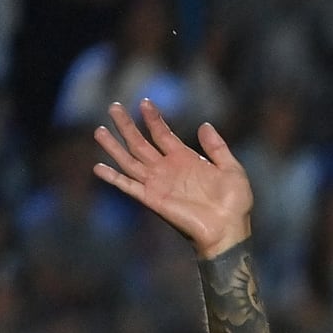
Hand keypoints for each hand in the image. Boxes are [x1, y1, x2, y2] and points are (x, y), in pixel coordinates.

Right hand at [91, 99, 253, 258]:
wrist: (229, 230)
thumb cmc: (234, 203)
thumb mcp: (232, 170)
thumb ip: (217, 147)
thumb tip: (204, 124)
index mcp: (184, 159)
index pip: (162, 134)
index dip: (153, 118)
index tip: (144, 102)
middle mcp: (167, 169)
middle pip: (140, 143)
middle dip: (127, 125)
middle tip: (114, 106)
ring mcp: (157, 183)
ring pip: (129, 161)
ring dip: (113, 146)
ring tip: (99, 130)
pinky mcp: (152, 199)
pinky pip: (129, 187)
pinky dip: (114, 178)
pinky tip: (99, 167)